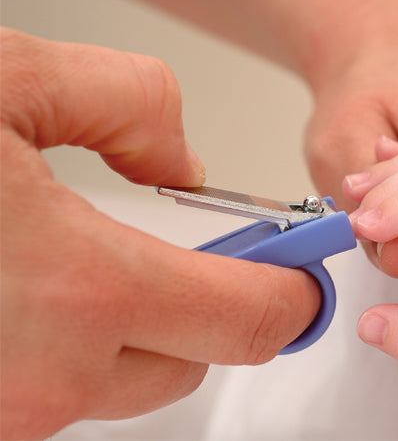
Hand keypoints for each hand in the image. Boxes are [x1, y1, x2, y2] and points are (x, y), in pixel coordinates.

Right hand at [0, 28, 319, 439]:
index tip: (298, 271)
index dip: (288, 292)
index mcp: (77, 290)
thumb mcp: (12, 77)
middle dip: (209, 307)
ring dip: (137, 324)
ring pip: (126, 381)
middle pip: (197, 360)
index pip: (251, 322)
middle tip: (191, 251)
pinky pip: (58, 389)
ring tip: (89, 254)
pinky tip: (32, 285)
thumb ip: (131, 108)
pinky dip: (73, 341)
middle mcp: (42, 375)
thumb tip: (179, 168)